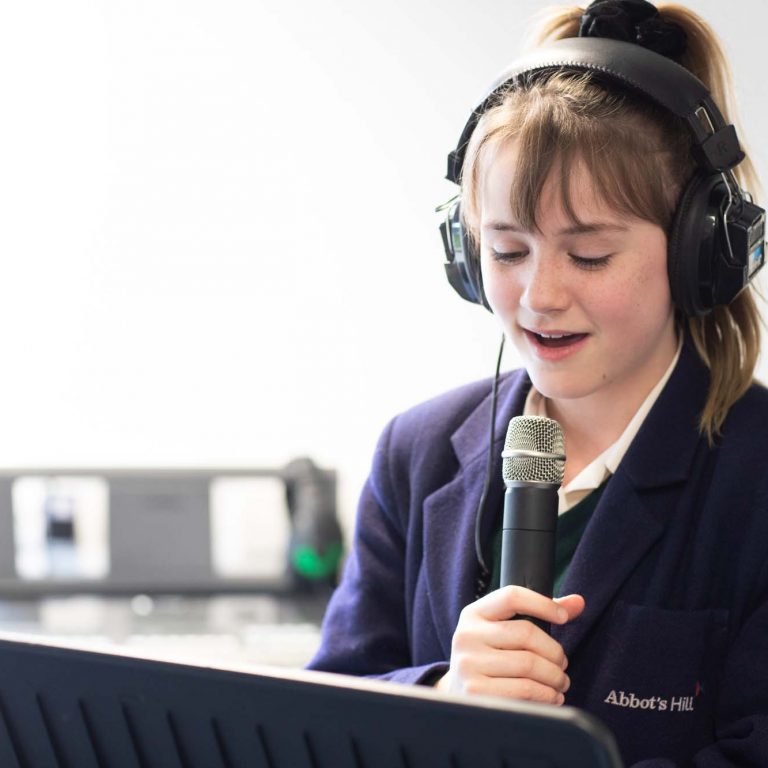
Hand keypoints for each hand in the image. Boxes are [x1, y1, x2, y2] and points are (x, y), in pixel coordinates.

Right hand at [434, 586, 584, 704]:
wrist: (460, 697)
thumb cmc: (491, 658)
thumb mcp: (505, 631)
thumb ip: (540, 613)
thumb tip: (578, 602)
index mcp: (474, 614)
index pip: (511, 596)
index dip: (542, 603)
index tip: (563, 617)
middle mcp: (467, 635)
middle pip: (527, 634)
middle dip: (555, 651)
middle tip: (563, 664)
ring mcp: (468, 664)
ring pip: (530, 664)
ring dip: (555, 676)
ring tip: (560, 682)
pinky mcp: (476, 692)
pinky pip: (525, 689)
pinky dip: (547, 694)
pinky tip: (550, 695)